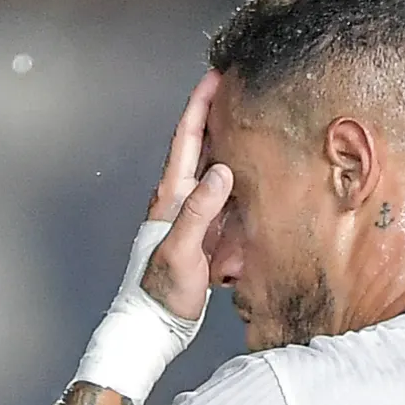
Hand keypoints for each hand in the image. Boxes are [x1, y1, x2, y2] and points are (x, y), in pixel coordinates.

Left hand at [139, 71, 232, 322]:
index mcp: (171, 197)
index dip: (199, 106)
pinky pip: (223, 199)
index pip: (186, 140)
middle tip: (236, 89)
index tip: (214, 77)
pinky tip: (252, 176)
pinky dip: (237, 180)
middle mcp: (179, 200)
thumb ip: (198, 211)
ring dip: (228, 144)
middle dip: (215, 115)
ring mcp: (191, 217)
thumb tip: (221, 171)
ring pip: (212, 170)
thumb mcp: (180, 250)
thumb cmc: (157, 293)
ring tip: (249, 122)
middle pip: (199, 147)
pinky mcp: (204, 235)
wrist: (152, 327)